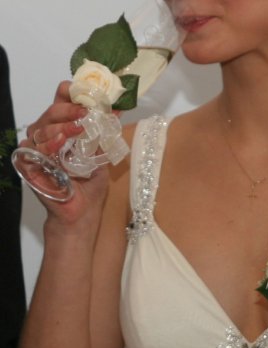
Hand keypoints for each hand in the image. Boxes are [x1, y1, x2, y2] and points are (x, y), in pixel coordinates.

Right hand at [19, 81, 110, 226]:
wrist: (82, 213)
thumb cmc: (89, 187)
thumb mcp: (101, 156)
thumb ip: (103, 134)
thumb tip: (117, 111)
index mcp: (63, 130)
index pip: (61, 102)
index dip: (72, 93)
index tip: (88, 93)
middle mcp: (48, 136)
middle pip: (51, 111)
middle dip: (70, 109)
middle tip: (86, 112)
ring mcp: (37, 149)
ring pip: (42, 127)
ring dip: (61, 125)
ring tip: (78, 128)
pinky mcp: (28, 164)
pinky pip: (33, 148)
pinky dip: (48, 144)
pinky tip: (60, 143)